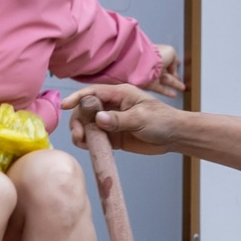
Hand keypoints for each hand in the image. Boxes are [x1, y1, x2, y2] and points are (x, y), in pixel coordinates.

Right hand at [68, 82, 184, 156]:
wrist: (175, 136)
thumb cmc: (163, 120)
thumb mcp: (141, 117)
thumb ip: (119, 119)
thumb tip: (98, 119)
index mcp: (120, 94)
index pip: (93, 93)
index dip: (77, 97)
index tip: (64, 106)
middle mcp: (113, 106)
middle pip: (86, 110)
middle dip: (77, 121)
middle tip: (77, 135)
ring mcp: (112, 122)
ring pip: (88, 125)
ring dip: (81, 133)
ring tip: (81, 142)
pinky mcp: (114, 136)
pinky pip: (96, 138)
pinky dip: (89, 142)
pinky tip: (89, 147)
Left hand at [147, 43, 186, 96]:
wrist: (144, 63)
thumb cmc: (158, 55)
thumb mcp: (170, 52)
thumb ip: (174, 59)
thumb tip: (173, 68)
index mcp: (158, 55)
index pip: (166, 61)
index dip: (172, 65)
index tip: (178, 68)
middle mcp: (154, 66)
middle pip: (166, 72)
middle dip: (174, 76)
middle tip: (180, 79)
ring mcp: (152, 76)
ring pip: (165, 81)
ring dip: (174, 84)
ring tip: (182, 88)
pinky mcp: (149, 85)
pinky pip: (160, 89)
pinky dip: (167, 92)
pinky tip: (174, 95)